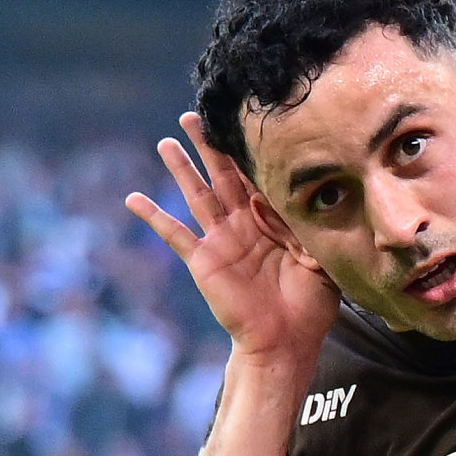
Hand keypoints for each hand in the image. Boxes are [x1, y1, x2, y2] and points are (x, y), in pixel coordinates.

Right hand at [126, 117, 338, 369]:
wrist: (285, 342)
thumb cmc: (310, 306)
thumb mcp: (322, 258)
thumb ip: (313, 225)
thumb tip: (311, 193)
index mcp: (271, 221)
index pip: (257, 176)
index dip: (247, 150)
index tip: (240, 118)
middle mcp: (242, 225)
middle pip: (222, 175)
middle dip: (210, 144)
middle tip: (195, 114)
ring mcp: (220, 241)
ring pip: (197, 194)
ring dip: (181, 168)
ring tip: (166, 141)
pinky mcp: (203, 260)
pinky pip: (174, 234)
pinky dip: (154, 216)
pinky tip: (133, 198)